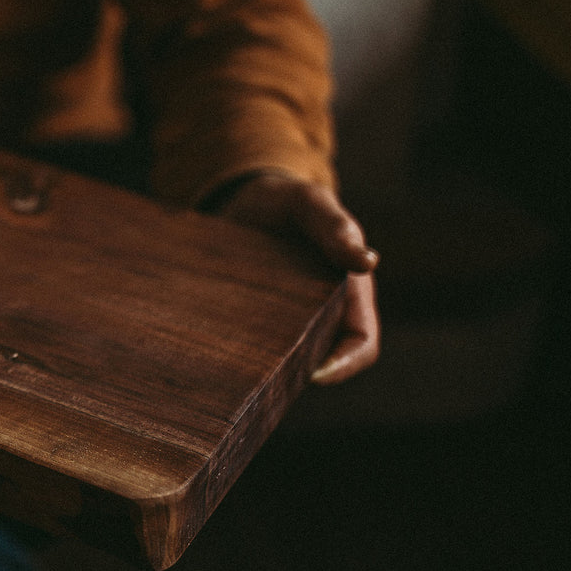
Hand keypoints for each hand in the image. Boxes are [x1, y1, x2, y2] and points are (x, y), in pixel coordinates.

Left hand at [214, 171, 379, 383]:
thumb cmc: (286, 199)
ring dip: (258, 364)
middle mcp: (319, 314)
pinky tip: (201, 340)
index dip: (345, 365)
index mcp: (348, 294)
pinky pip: (246, 342)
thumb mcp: (308, 203)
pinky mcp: (249, 319)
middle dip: (295, 371)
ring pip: (279, 357)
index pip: (360, 344)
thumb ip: (333, 227)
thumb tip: (368, 262)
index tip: (314, 374)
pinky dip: (230, 346)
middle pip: (318, 358)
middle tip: (261, 374)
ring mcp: (283, 320)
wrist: (242, 197)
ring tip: (228, 361)